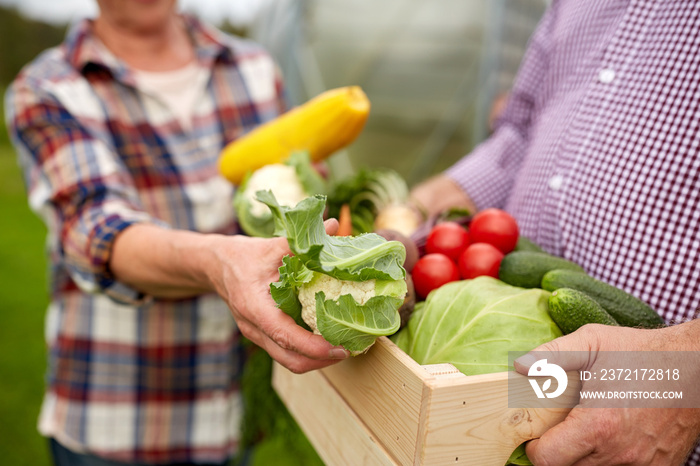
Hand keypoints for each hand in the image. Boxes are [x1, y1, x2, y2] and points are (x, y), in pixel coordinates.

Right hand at [208, 219, 348, 373]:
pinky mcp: (262, 335)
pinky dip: (307, 351)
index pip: (285, 335)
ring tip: (343, 347)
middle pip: (289, 359)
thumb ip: (300, 242)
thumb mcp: (270, 246)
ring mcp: (257, 334)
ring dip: (316, 359)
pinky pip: (286, 352)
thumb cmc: (243, 256)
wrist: (217, 266)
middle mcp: (254, 327)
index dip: (313, 346)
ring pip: (288, 360)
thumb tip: (333, 225)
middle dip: (321, 360)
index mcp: (254, 307)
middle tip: (350, 348)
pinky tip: (326, 339)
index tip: (339, 347)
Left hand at [514, 323, 699, 465]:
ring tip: (590, 428)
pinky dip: (613, 458)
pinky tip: (615, 435)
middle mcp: (618, 452)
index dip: (536, 449)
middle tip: (563, 426)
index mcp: (596, 426)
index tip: (537, 435)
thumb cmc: (642, 353)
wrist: (694, 366)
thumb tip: (520, 366)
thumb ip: (552, 356)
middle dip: (560, 451)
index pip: (547, 460)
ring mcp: (642, 464)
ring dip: (587, 455)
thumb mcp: (592, 342)